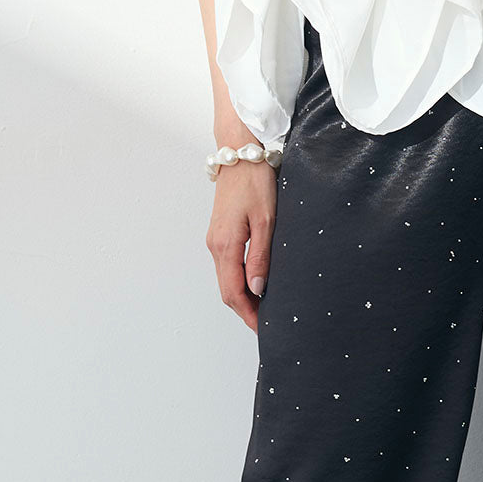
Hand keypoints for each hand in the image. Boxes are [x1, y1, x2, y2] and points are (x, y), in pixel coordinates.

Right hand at [205, 149, 276, 331]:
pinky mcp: (220, 233)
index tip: (264, 329)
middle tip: (267, 325)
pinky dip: (239, 282)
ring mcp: (215, 239)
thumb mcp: (266, 221)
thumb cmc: (256, 181)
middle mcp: (215, 245)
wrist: (241, 152)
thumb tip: (257, 290)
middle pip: (227, 291)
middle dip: (245, 311)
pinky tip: (255, 286)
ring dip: (242, 298)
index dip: (248, 315)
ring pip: (226, 280)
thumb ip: (261, 258)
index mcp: (225, 246)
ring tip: (264, 309)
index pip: (234, 293)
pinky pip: (227, 267)